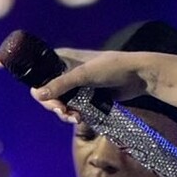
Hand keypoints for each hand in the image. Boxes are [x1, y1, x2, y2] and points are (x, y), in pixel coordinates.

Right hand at [37, 50, 154, 121]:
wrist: (139, 76)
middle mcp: (66, 71)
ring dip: (64, 112)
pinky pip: (73, 107)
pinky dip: (74, 114)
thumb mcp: (84, 74)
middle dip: (54, 105)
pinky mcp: (87, 96)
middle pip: (49, 92)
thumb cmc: (112, 67)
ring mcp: (77, 85)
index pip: (39, 73)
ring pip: (60, 102)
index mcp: (62, 58)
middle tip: (64, 112)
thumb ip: (61, 84)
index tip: (47, 99)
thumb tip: (38, 95)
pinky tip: (81, 118)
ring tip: (76, 117)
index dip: (38, 87)